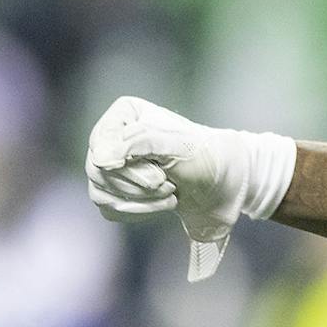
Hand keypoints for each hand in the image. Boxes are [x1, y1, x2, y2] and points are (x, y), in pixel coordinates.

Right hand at [84, 96, 294, 281]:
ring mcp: (114, 165)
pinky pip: (108, 208)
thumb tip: (101, 157)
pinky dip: (137, 212)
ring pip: (100, 191)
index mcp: (126, 115)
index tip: (159, 174)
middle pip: (99, 170)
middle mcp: (115, 136)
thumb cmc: (207, 158)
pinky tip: (162, 204)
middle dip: (138, 185)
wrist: (227, 187)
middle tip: (169, 185)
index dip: (127, 167)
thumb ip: (137, 143)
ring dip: (140, 201)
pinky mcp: (119, 191)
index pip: (102, 144)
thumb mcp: (177, 146)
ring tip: (171, 194)